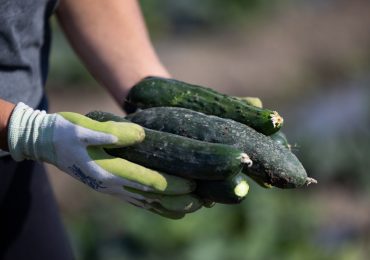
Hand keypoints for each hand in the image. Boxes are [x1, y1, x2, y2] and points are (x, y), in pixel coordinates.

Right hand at [7, 103, 201, 218]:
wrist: (46, 143)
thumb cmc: (65, 131)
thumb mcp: (84, 127)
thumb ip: (113, 133)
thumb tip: (142, 135)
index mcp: (108, 170)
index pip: (147, 181)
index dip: (171, 184)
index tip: (193, 185)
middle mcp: (112, 184)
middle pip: (151, 196)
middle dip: (177, 199)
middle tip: (202, 200)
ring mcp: (111, 188)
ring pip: (146, 202)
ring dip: (170, 205)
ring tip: (193, 207)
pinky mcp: (111, 186)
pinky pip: (137, 200)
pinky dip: (155, 205)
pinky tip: (167, 206)